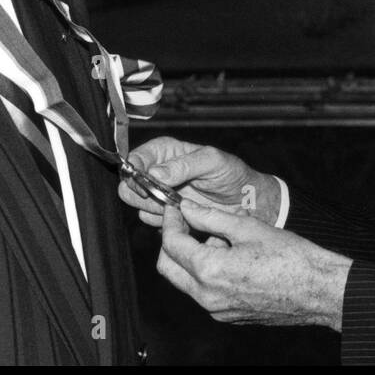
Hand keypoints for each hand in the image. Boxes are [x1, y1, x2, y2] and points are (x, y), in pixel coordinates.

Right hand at [118, 136, 280, 226]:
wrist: (246, 202)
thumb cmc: (232, 174)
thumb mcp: (211, 161)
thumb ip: (183, 165)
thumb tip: (154, 172)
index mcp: (165, 152)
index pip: (134, 159)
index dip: (135, 173)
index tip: (148, 184)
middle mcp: (158, 172)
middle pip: (128, 185)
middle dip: (144, 195)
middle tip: (167, 199)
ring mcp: (160, 195)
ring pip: (138, 206)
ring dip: (157, 210)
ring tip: (182, 207)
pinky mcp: (165, 215)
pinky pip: (151, 222)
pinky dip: (165, 222)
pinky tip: (184, 217)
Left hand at [157, 199, 351, 329]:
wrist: (318, 290)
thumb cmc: (290, 256)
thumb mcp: (247, 227)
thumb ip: (210, 216)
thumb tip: (186, 207)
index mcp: (210, 271)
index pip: (171, 244)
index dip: (170, 221)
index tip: (175, 206)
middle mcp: (207, 297)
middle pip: (168, 267)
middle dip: (171, 242)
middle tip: (186, 221)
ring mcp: (217, 310)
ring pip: (186, 281)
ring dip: (192, 256)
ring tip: (222, 235)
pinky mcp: (229, 316)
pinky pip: (205, 292)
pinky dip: (207, 272)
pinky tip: (231, 255)